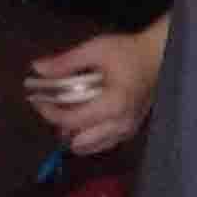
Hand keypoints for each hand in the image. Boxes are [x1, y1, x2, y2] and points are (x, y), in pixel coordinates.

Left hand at [26, 22, 167, 156]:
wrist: (159, 55)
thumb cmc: (128, 51)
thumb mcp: (96, 49)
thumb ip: (66, 62)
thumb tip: (37, 69)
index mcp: (111, 105)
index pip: (70, 120)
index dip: (48, 111)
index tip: (38, 98)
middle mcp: (119, 124)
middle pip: (76, 140)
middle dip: (61, 125)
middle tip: (56, 105)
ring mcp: (126, 131)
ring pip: (88, 147)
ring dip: (74, 133)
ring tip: (71, 111)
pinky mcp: (130, 132)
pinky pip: (101, 145)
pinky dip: (88, 137)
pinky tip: (86, 119)